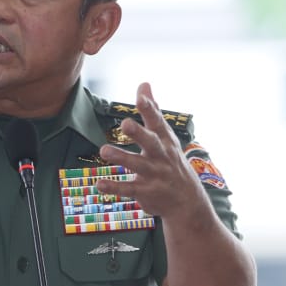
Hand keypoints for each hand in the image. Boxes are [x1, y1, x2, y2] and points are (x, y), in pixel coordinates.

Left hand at [95, 83, 207, 220]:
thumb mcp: (165, 136)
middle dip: (139, 133)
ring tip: (104, 150)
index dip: (149, 109)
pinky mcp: (145, 191)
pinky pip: (128, 189)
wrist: (187, 201)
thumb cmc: (172, 161)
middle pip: (151, 143)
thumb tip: (144, 84)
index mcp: (165, 140)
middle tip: (125, 123)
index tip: (140, 97)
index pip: (157, 122)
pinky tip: (99, 184)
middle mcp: (161, 156)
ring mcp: (154, 175)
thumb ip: (152, 110)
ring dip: (121, 157)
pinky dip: (114, 187)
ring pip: (137, 165)